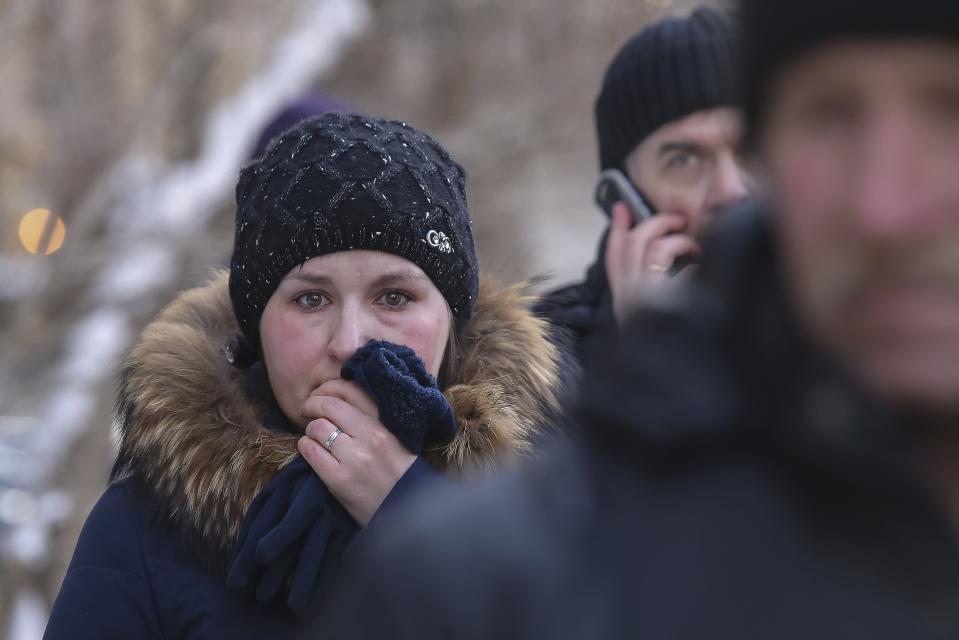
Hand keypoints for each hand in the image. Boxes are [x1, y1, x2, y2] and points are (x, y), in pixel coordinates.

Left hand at [298, 392, 415, 526]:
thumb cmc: (400, 473)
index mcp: (385, 424)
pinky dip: (305, 447)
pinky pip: (311, 452)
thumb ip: (374, 419)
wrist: (407, 510)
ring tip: (314, 436)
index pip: (349, 391)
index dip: (328, 389)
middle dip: (312, 406)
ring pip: (317, 428)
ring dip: (310, 430)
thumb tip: (343, 401)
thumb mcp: (395, 438)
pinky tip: (310, 450)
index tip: (321, 396)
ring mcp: (354, 458)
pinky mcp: (339, 479)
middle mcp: (370, 437)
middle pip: (329, 406)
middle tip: (307, 410)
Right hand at [604, 202, 699, 325]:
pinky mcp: (669, 307)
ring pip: (656, 251)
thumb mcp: (642, 311)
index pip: (613, 254)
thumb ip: (644, 283)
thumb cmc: (659, 337)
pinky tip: (702, 270)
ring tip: (694, 248)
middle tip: (676, 220)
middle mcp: (629, 295)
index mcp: (622, 295)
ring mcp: (648, 300)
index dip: (616, 228)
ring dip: (678, 241)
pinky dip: (695, 268)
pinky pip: (683, 275)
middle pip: (634, 243)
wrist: (663, 374)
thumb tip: (654, 253)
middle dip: (656, 223)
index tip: (622, 207)